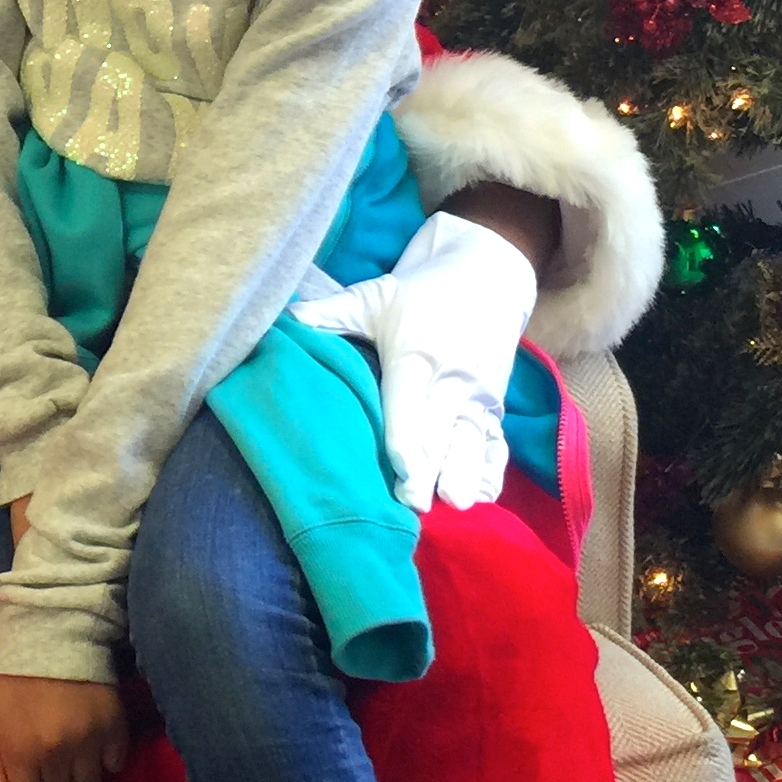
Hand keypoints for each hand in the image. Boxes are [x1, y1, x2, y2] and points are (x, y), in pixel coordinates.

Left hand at [0, 672, 129, 781]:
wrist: (53, 632)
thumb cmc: (12, 681)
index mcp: (19, 755)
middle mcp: (55, 755)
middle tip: (46, 756)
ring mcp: (88, 742)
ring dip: (77, 775)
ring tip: (69, 741)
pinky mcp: (115, 727)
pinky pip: (112, 765)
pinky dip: (104, 757)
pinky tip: (92, 732)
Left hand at [295, 209, 539, 514]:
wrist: (486, 276)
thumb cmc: (421, 292)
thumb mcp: (376, 296)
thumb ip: (332, 313)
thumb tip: (286, 319)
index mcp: (417, 357)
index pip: (409, 405)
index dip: (405, 441)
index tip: (399, 473)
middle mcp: (452, 381)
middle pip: (439, 434)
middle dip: (428, 471)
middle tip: (414, 505)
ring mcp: (478, 396)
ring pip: (471, 444)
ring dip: (464, 474)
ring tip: (456, 505)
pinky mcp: (494, 407)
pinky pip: (495, 444)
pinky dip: (490, 471)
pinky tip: (482, 497)